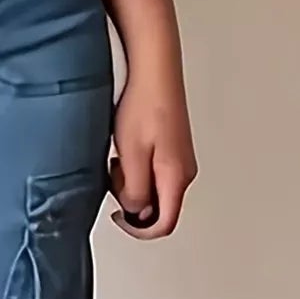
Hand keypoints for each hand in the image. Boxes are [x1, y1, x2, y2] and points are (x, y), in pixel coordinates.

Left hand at [109, 70, 197, 239]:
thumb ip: (135, 192)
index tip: (119, 218)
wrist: (154, 68)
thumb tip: (137, 212)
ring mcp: (179, 158)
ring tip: (120, 157)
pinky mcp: (172, 147)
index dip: (139, 230)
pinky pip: (153, 171)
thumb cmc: (144, 104)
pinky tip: (126, 148)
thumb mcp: (131, 156)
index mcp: (177, 177)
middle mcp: (184, 171)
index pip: (164, 224)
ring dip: (131, 182)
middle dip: (132, 201)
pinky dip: (136, 168)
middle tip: (116, 176)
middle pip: (158, 208)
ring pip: (153, 189)